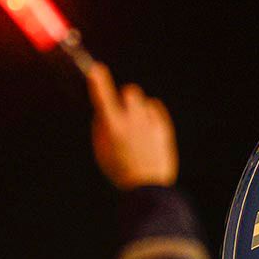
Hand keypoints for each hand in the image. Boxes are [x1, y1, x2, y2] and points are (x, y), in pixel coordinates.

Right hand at [85, 63, 177, 189]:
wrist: (147, 188)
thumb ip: (101, 126)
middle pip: (130, 91)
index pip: (103, 96)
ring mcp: (150, 124)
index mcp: (113, 127)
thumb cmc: (119, 169)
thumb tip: (104, 109)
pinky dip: (149, 113)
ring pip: (143, 100)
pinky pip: (155, 108)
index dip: (98, 81)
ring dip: (137, 107)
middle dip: (124, 97)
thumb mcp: (101, 150)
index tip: (95, 70)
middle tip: (121, 111)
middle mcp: (132, 122)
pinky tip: (146, 127)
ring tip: (136, 126)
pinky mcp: (163, 128)